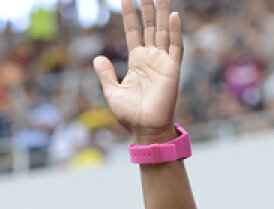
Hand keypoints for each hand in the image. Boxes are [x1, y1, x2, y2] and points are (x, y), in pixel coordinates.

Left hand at [92, 0, 182, 141]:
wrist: (145, 130)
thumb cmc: (130, 115)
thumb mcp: (112, 92)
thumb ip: (105, 74)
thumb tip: (97, 58)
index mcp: (137, 61)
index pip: (133, 31)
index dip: (130, 15)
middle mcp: (151, 57)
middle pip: (150, 26)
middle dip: (148, 7)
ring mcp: (163, 62)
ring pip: (164, 31)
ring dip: (163, 12)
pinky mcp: (173, 70)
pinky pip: (176, 47)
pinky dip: (175, 32)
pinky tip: (174, 16)